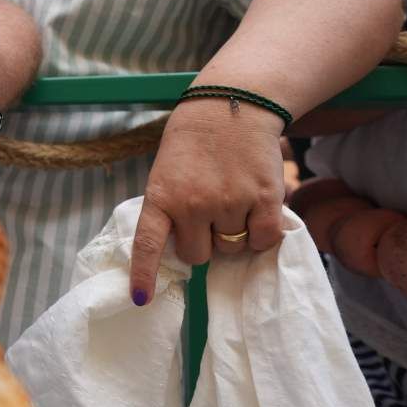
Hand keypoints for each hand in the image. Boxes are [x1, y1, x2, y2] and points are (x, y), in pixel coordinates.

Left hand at [129, 98, 286, 304]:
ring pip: (231, 248)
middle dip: (204, 243)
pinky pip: (263, 241)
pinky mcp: (265, 199)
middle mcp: (193, 204)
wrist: (230, 108)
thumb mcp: (166, 174)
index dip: (144, 274)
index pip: (149, 244)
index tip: (142, 299)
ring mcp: (230, 203)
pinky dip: (261, 236)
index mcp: (162, 197)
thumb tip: (187, 253)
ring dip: (232, 234)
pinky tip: (257, 212)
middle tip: (208, 215)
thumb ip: (170, 210)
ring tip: (232, 201)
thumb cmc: (193, 145)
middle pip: (198, 256)